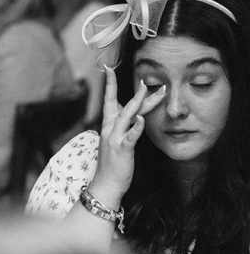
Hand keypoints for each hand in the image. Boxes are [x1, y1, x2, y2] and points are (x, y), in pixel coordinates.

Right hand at [89, 68, 167, 205]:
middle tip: (143, 77)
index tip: (109, 69)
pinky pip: (130, 136)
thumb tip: (133, 114)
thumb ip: (125, 125)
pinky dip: (136, 127)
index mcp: (108, 125)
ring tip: (147, 89)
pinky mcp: (122, 150)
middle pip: (120, 104)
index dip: (110, 84)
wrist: (106, 184)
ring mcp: (115, 138)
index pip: (109, 100)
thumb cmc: (113, 163)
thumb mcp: (117, 140)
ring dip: (136, 102)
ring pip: (126, 116)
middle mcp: (110, 129)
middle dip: (130, 90)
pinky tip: (143, 120)